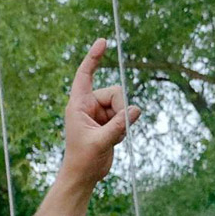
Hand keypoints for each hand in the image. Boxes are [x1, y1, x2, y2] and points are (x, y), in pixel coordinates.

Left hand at [61, 38, 140, 184]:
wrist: (84, 174)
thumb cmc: (83, 158)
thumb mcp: (101, 142)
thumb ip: (118, 126)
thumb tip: (136, 109)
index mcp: (78, 105)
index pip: (85, 75)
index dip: (93, 58)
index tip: (102, 41)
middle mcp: (88, 105)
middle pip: (115, 92)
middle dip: (121, 108)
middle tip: (116, 128)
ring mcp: (99, 113)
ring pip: (122, 104)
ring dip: (122, 121)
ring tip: (111, 137)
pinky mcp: (108, 122)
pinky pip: (125, 116)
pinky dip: (124, 128)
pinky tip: (115, 140)